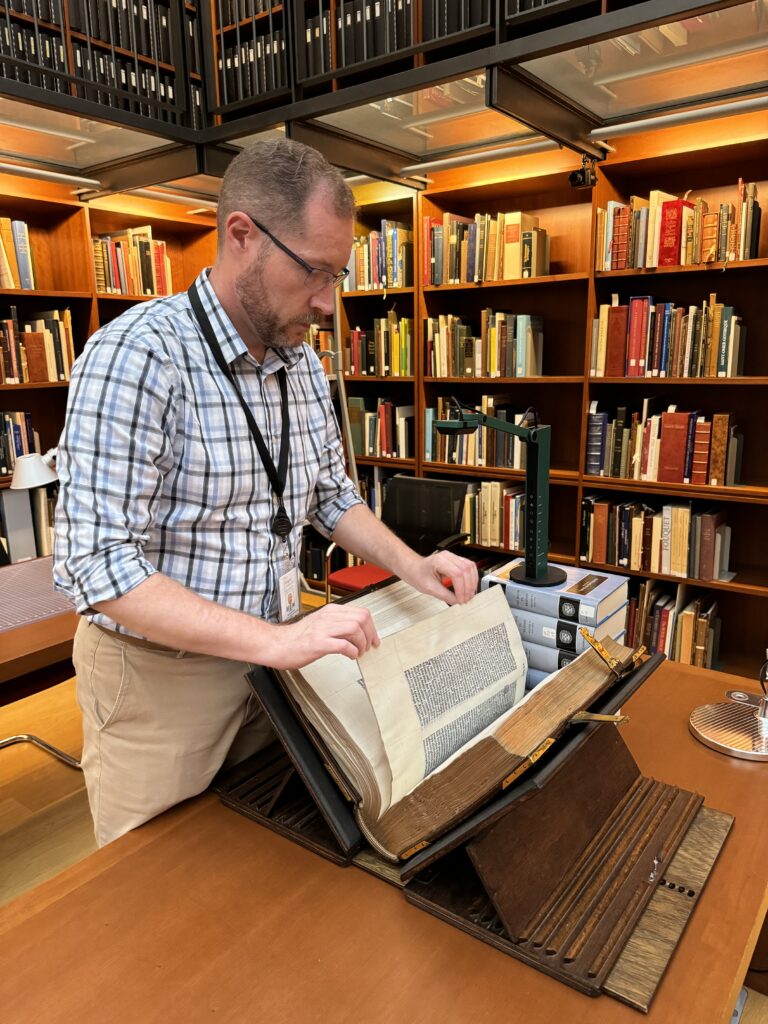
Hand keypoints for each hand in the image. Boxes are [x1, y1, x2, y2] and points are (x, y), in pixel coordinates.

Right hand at [263, 603, 379, 668]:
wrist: (276, 644)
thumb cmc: (296, 637)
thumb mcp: (320, 624)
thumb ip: (337, 625)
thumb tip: (356, 632)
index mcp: (330, 611)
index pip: (361, 612)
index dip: (371, 627)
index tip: (373, 638)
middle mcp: (328, 617)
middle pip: (361, 619)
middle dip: (370, 635)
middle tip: (368, 647)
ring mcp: (323, 629)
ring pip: (355, 629)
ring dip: (362, 643)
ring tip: (359, 652)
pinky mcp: (318, 643)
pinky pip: (343, 645)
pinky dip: (352, 652)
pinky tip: (350, 656)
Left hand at [401, 550, 477, 605]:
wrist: (414, 568)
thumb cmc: (418, 574)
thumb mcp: (429, 588)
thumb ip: (445, 595)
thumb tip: (457, 601)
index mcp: (439, 561)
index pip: (457, 574)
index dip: (461, 589)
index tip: (461, 599)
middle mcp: (448, 556)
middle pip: (466, 569)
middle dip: (468, 587)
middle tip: (466, 599)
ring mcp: (453, 557)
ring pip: (470, 567)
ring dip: (472, 582)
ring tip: (469, 595)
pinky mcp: (456, 561)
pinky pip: (469, 567)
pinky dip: (471, 578)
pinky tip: (469, 587)